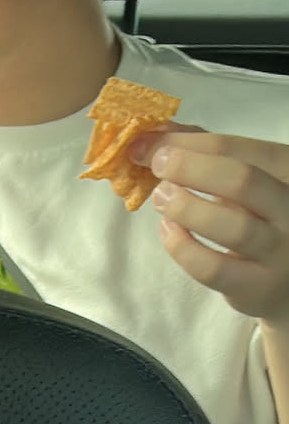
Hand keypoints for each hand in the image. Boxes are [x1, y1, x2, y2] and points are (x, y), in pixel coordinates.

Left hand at [128, 126, 288, 334]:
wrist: (285, 277)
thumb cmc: (258, 217)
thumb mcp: (243, 179)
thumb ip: (206, 154)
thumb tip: (153, 136)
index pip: (238, 147)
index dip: (187, 142)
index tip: (149, 143)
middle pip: (242, 180)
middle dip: (190, 168)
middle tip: (158, 167)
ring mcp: (280, 251)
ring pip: (232, 227)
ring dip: (186, 208)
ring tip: (161, 198)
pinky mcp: (257, 287)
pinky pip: (213, 268)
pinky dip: (182, 248)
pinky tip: (169, 231)